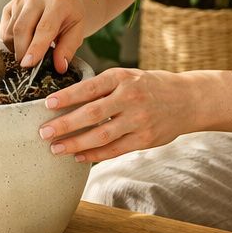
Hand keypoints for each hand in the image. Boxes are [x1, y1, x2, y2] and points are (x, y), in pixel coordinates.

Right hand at [0, 0, 87, 72]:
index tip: (28, 64)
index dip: (35, 48)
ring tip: (30, 51)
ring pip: (10, 31)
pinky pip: (4, 29)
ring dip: (17, 48)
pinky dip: (11, 41)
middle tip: (29, 65)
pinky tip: (23, 42)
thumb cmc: (70, 13)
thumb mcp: (78, 29)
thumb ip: (68, 48)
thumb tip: (59, 67)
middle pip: (21, 29)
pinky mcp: (10, 5)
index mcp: (57, 0)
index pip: (44, 28)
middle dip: (22, 52)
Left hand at [38, 67, 193, 163]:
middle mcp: (130, 97)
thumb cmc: (149, 86)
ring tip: (56, 149)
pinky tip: (78, 156)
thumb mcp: (128, 76)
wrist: (188, 99)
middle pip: (92, 114)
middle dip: (65, 125)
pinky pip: (114, 150)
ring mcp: (139, 120)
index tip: (47, 104)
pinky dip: (94, 154)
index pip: (89, 87)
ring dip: (75, 144)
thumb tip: (66, 99)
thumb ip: (103, 86)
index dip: (67, 97)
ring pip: (101, 135)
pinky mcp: (145, 139)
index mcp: (123, 77)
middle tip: (43, 133)